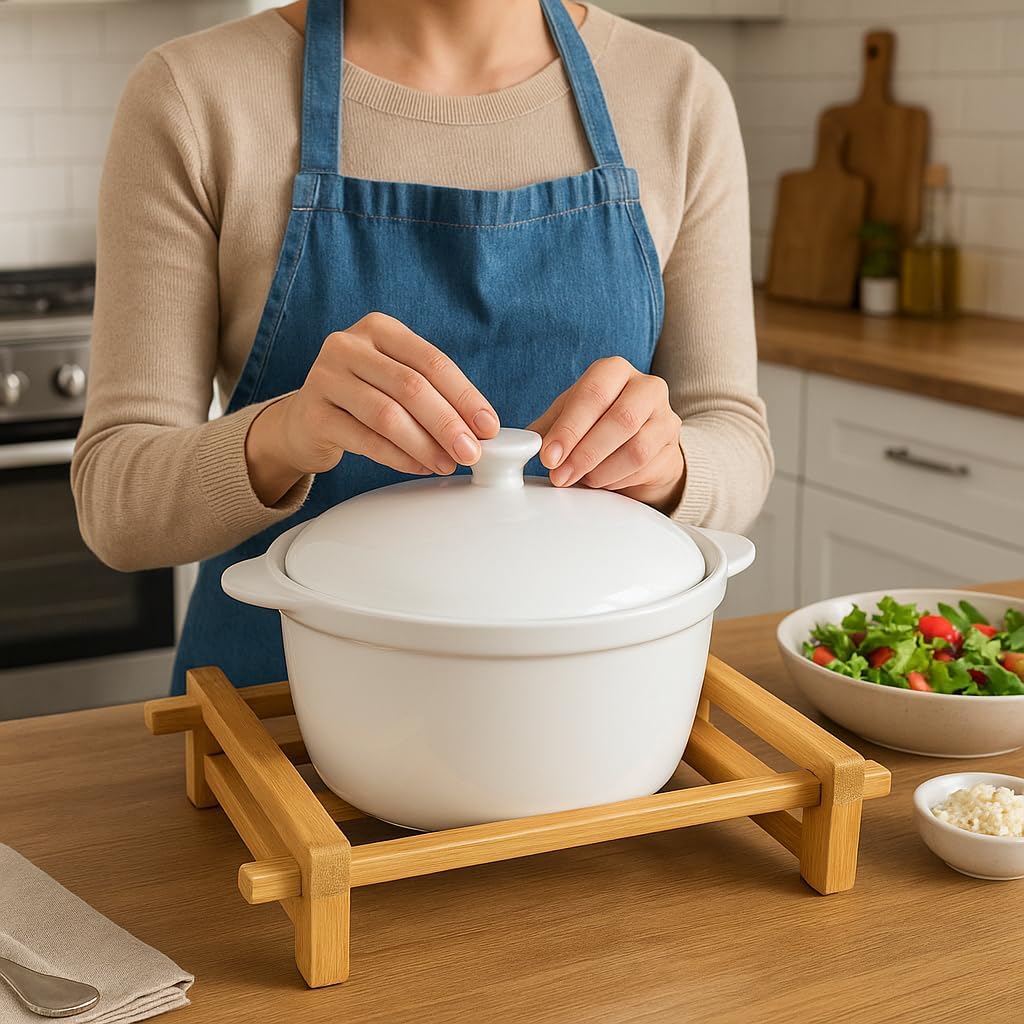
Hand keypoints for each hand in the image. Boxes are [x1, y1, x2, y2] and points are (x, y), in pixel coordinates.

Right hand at [246, 312, 499, 504]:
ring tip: (447, 464)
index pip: (432, 361)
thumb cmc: (364, 399)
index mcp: (379, 329)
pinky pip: (364, 439)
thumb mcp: (396, 381)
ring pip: (387, 414)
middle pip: (411, 386)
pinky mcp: (313, 414)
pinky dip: (398, 457)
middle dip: (448, 424)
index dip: (465, 396)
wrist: (306, 421)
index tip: (488, 427)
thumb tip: (482, 430)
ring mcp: (325, 376)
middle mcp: (348, 345)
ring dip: (425, 444)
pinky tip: (419, 466)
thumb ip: (434, 395)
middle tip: (471, 453)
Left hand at [528, 357, 684, 511]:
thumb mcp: (571, 417)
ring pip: (637, 446)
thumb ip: (546, 428)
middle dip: (585, 453)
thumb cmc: (599, 424)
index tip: (549, 456)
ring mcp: (665, 418)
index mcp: (615, 371)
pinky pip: (646, 468)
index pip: (593, 394)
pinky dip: (618, 480)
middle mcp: (646, 388)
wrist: (644, 444)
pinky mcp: (673, 450)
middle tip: (561, 475)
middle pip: (621, 418)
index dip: (569, 427)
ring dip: (601, 470)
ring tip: (581, 480)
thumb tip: (518, 444)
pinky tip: (602, 483)